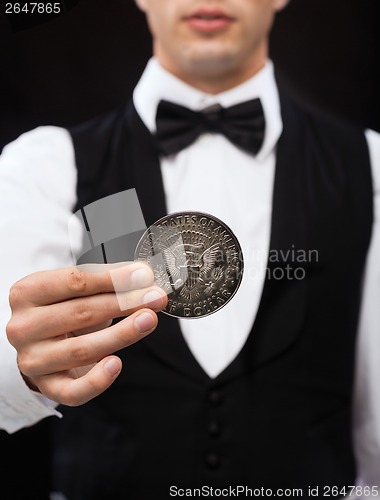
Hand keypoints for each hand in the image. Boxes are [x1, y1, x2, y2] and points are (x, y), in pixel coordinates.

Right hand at [6, 262, 166, 405]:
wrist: (43, 341)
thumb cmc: (62, 309)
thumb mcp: (76, 288)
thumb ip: (108, 280)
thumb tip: (142, 277)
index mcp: (28, 293)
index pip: (74, 281)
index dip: (113, 279)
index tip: (143, 276)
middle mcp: (24, 327)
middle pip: (81, 313)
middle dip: (124, 303)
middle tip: (155, 298)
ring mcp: (33, 360)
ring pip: (81, 350)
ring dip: (121, 334)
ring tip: (148, 321)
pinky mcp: (48, 386)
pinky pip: (73, 391)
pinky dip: (97, 381)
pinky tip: (116, 364)